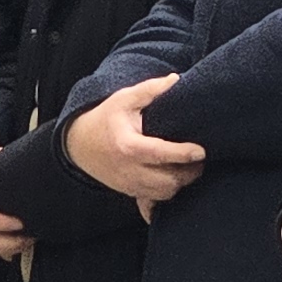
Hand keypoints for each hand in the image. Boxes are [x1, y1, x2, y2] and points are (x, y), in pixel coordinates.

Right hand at [65, 76, 206, 210]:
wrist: (79, 144)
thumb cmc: (105, 119)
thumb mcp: (124, 99)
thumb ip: (150, 90)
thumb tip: (176, 79)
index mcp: (128, 146)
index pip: (161, 154)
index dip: (184, 154)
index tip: (202, 150)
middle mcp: (128, 169)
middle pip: (168, 181)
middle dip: (189, 172)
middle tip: (199, 159)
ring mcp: (128, 184)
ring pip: (164, 194)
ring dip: (180, 183)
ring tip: (188, 167)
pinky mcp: (129, 192)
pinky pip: (154, 202)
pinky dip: (167, 194)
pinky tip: (174, 181)